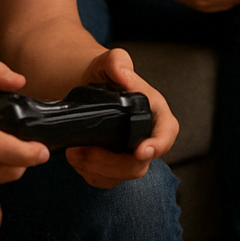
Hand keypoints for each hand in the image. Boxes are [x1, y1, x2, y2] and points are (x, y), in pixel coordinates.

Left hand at [63, 48, 178, 188]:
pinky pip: (104, 179)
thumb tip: (124, 75)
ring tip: (72, 152)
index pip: (166, 132)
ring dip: (95, 169)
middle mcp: (145, 135)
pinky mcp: (112, 165)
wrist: (83, 86)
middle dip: (112, 163)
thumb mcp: (109, 61)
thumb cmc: (103, 74)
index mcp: (154, 111)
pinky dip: (88, 173)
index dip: (158, 144)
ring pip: (120, 175)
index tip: (141, 151)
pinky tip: (74, 157)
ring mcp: (128, 153)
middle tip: (84, 151)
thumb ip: (118, 62)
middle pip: (140, 163)